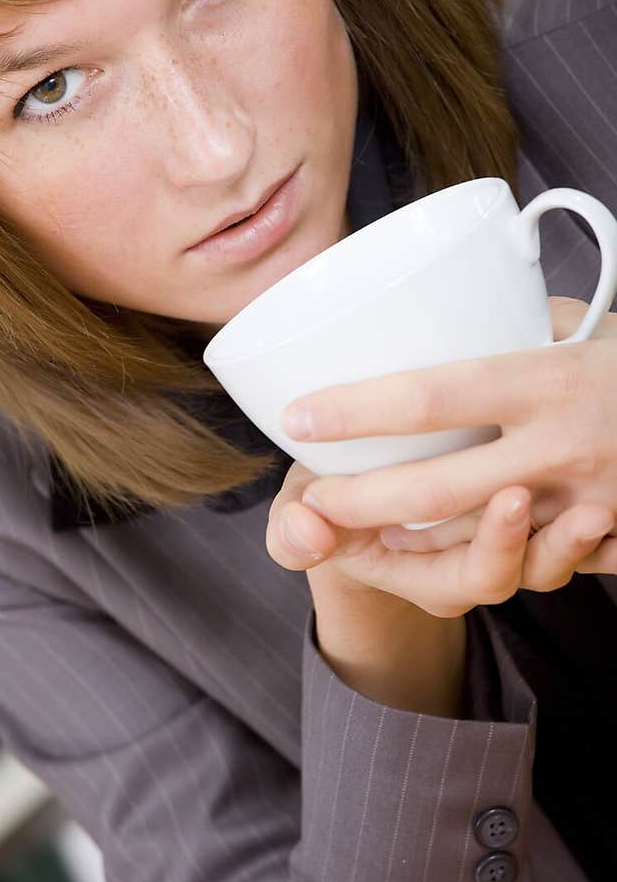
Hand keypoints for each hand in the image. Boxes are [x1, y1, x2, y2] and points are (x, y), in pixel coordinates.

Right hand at [266, 459, 612, 618]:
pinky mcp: (540, 515)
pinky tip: (610, 495)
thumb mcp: (303, 518)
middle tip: (552, 490)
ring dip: (580, 536)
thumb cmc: (337, 506)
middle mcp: (484, 567)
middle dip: (546, 539)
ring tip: (598, 505)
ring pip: (561, 558)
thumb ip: (292, 530)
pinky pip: (583, 539)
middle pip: (527, 572)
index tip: (508, 499)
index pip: (475, 576)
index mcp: (435, 575)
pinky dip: (601, 529)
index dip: (496, 545)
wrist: (363, 502)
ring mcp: (516, 544)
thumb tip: (308, 529)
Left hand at [280, 297, 616, 580]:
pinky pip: (529, 564)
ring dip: (409, 544)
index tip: (297, 416)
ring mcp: (590, 505)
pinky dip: (482, 556)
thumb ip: (523, 325)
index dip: (355, 410)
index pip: (433, 396)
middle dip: (357, 503)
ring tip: (359, 526)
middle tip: (313, 498)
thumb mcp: (590, 329)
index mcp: (551, 379)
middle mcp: (566, 446)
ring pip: (472, 546)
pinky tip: (442, 545)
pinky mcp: (610, 542)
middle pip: (432, 492)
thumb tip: (460, 317)